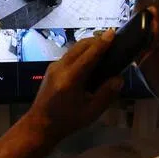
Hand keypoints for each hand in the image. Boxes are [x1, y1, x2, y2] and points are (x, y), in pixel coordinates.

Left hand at [22, 29, 122, 143]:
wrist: (39, 125)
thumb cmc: (67, 121)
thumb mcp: (91, 112)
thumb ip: (106, 94)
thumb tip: (119, 79)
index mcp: (71, 78)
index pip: (90, 55)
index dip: (102, 43)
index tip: (113, 32)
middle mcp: (61, 67)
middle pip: (80, 46)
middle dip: (96, 40)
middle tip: (111, 39)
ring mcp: (54, 67)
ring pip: (73, 49)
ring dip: (88, 45)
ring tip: (102, 46)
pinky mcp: (51, 69)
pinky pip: (69, 55)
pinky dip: (81, 52)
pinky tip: (88, 58)